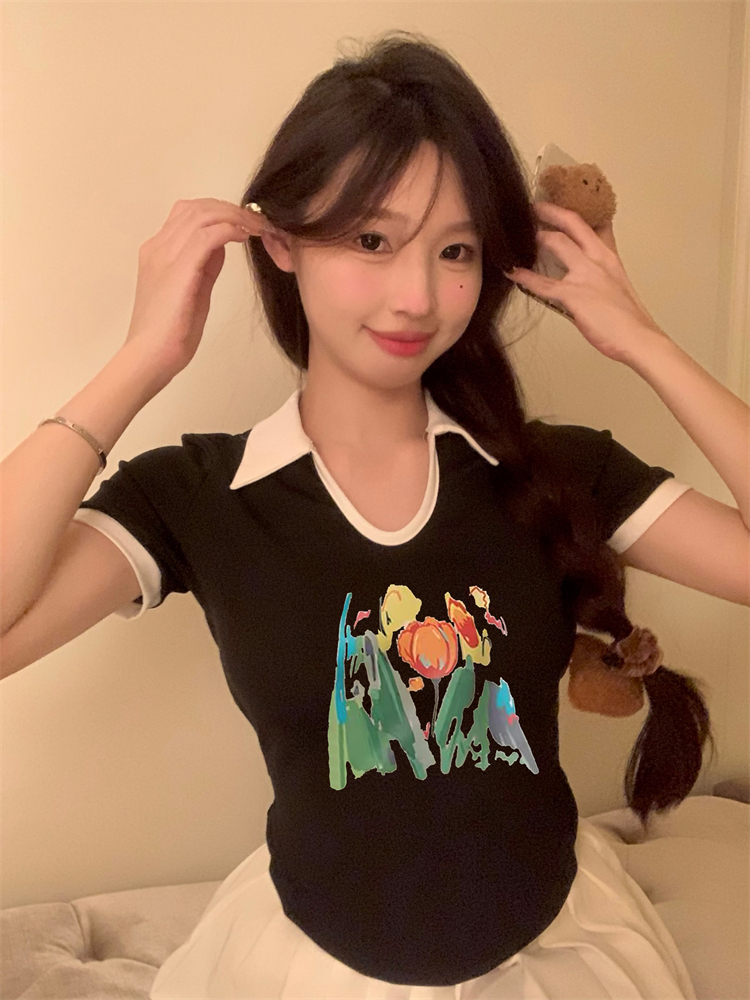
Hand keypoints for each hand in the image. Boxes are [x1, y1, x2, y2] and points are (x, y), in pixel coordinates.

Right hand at [124, 198, 267, 382]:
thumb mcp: (193, 291)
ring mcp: (165, 255)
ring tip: (257, 227)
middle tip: (256, 222)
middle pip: (196, 208)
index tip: (243, 223)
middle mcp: (158, 247)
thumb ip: (205, 266)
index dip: (218, 212)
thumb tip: (222, 246)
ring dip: (234, 216)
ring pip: (202, 214)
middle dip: (230, 209)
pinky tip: (246, 236)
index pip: (187, 214)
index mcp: (157, 252)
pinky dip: (230, 229)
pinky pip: (208, 234)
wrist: (149, 357)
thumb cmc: (170, 334)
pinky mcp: (178, 269)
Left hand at [505, 202, 666, 364]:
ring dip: (535, 238)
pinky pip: (542, 283)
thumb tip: (587, 271)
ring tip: (518, 236)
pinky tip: (512, 273)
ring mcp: (586, 275)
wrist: (637, 337)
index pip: (595, 224)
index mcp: (610, 257)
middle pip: (573, 223)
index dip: (575, 212)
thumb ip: (603, 271)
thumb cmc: (627, 318)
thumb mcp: (618, 284)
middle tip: (535, 206)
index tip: (563, 202)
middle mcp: (598, 259)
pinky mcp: (574, 294)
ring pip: (556, 243)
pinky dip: (524, 277)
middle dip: (551, 211)